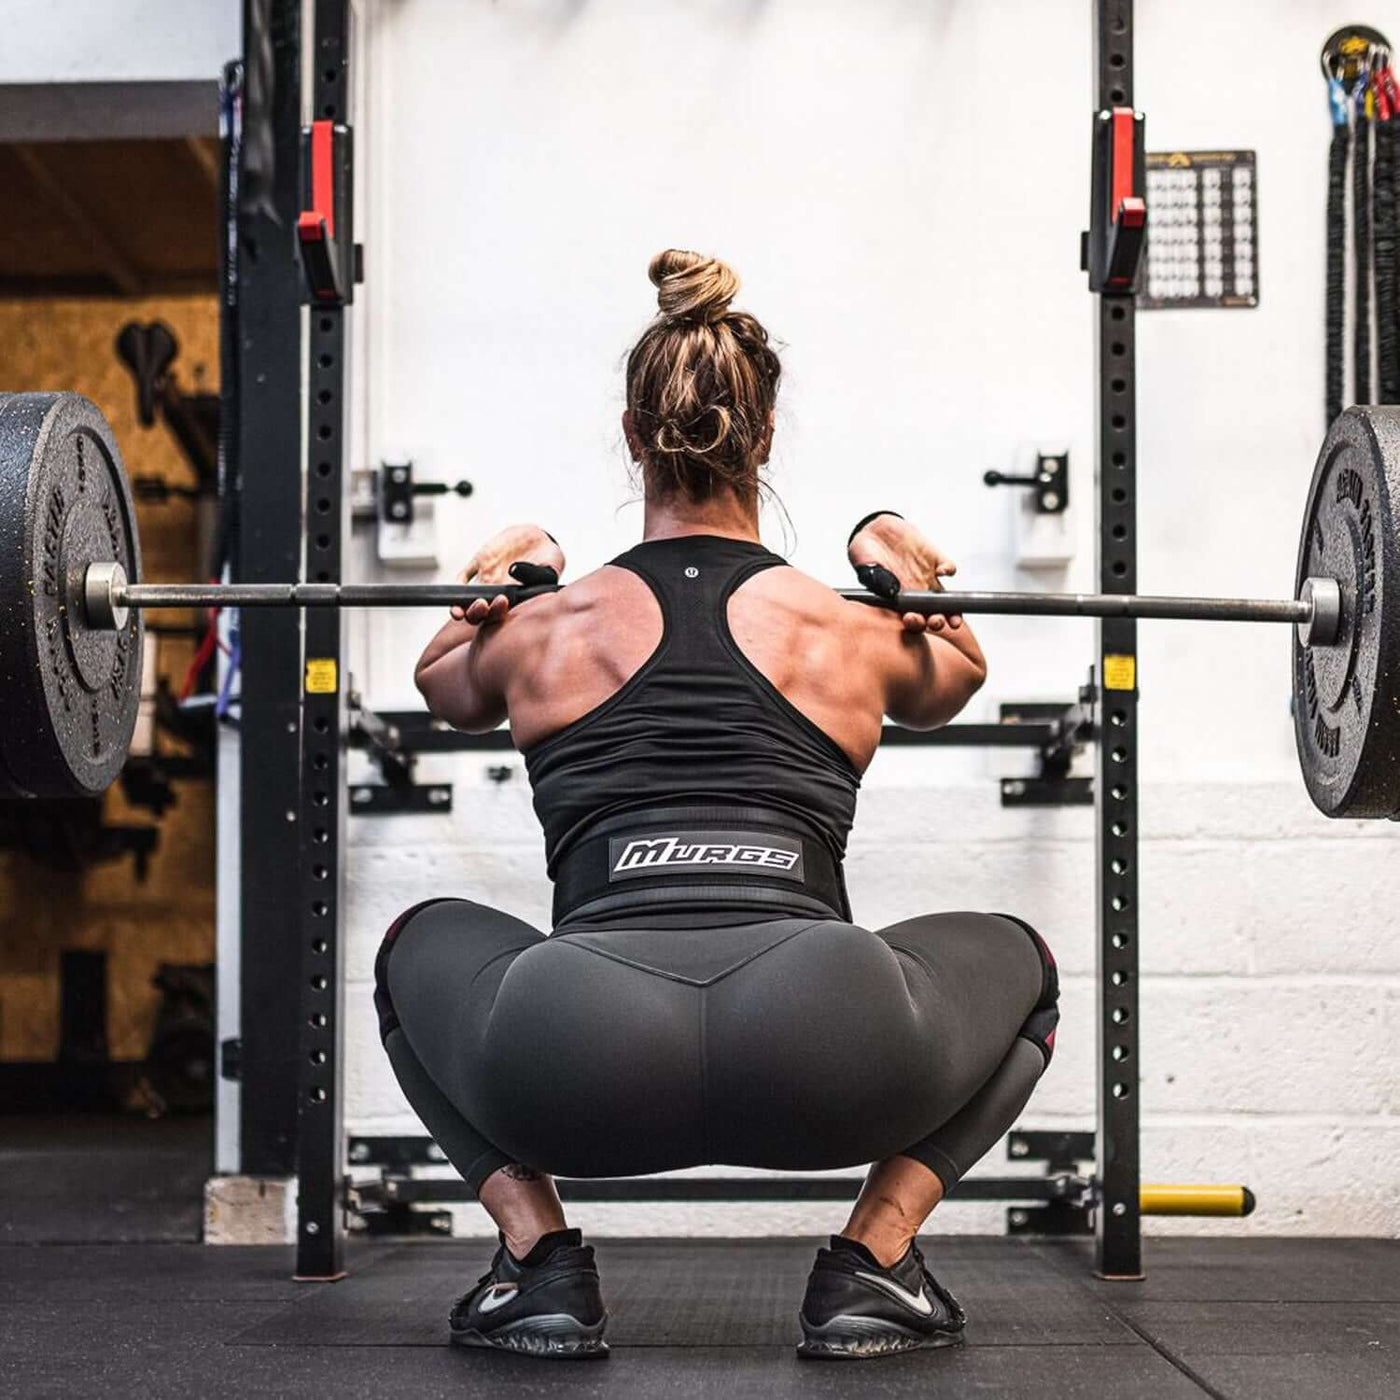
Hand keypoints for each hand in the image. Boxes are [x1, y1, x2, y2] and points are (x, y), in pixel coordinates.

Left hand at [452, 524, 564, 624]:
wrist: (539, 538)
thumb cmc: (549, 558)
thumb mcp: (549, 567)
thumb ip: (536, 573)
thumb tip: (514, 570)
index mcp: (516, 599)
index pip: (501, 616)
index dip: (497, 615)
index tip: (502, 604)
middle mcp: (498, 593)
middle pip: (481, 613)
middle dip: (477, 614)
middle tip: (482, 605)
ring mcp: (487, 579)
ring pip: (468, 600)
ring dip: (461, 608)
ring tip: (457, 612)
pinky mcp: (480, 562)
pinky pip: (464, 577)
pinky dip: (458, 585)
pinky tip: (456, 589)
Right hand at [848, 512, 960, 633]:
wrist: (874, 530)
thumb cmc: (866, 553)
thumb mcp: (866, 567)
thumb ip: (877, 580)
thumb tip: (891, 592)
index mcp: (899, 600)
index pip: (912, 619)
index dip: (916, 625)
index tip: (913, 621)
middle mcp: (917, 592)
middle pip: (933, 614)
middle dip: (937, 622)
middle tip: (935, 621)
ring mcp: (928, 577)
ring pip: (946, 599)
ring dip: (953, 609)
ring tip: (953, 617)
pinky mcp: (935, 559)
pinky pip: (948, 568)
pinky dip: (948, 570)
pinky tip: (942, 571)